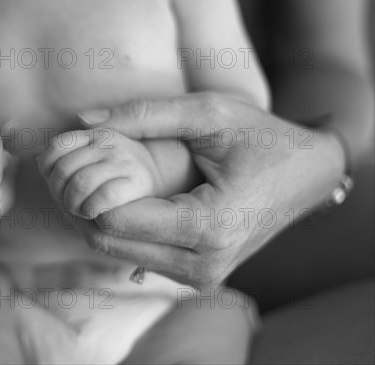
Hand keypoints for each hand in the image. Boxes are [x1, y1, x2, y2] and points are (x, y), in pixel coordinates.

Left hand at [37, 129, 160, 218]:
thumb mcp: (104, 155)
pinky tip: (97, 214)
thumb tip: (39, 153)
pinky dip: (91, 210)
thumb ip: (74, 150)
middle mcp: (113, 143)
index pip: (55, 148)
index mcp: (101, 134)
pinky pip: (101, 198)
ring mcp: (127, 162)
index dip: (47, 169)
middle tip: (69, 203)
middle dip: (58, 192)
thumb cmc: (133, 176)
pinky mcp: (140, 184)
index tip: (57, 184)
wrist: (181, 178)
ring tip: (82, 211)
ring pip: (79, 184)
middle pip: (63, 168)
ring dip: (74, 205)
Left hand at [75, 93, 345, 288]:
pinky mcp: (198, 276)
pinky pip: (138, 255)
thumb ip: (143, 115)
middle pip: (109, 241)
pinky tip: (125, 197)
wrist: (308, 175)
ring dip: (100, 217)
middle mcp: (204, 263)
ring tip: (105, 176)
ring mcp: (201, 276)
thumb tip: (82, 122)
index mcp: (210, 226)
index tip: (84, 153)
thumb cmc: (263, 138)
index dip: (89, 187)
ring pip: (118, 251)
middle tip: (83, 165)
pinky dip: (122, 229)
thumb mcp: (207, 113)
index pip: (116, 219)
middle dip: (87, 202)